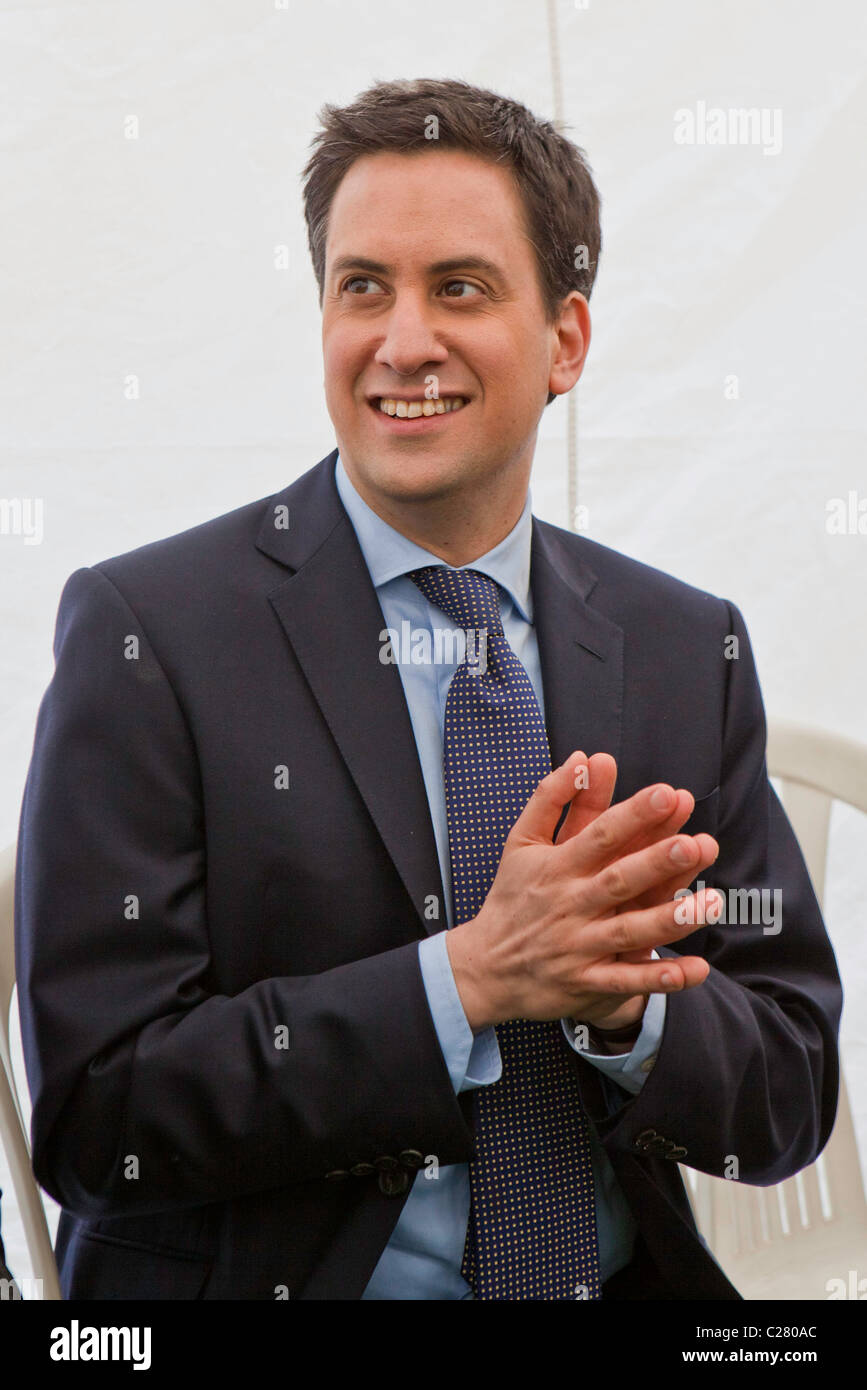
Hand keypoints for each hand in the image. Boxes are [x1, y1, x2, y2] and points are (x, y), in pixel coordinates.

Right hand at [446, 750, 717, 1030]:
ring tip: (711, 903)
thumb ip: (551, 797)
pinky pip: (627, 982)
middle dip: (657, 863)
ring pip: (629, 932)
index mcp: (558, 867)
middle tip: (694, 844)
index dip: (634, 815)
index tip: (667, 794)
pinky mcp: (586, 982)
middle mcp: (571, 904)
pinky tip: (695, 970)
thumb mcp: (521, 842)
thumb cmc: (511, 897)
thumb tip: (582, 757)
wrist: (484, 967)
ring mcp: (579, 946)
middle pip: (619, 880)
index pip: (600, 834)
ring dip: (670, 920)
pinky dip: (659, 978)